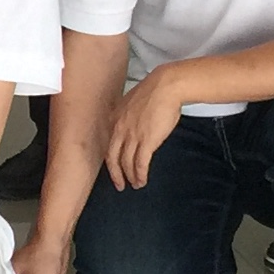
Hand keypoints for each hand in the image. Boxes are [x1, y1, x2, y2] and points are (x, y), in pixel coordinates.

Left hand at [105, 69, 188, 189]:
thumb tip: (130, 127)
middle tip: (119, 185)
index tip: (113, 168)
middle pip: (112, 158)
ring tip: (135, 184)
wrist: (166, 87)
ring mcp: (132, 136)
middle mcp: (119, 129)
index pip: (108, 144)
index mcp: (115, 119)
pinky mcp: (146, 141)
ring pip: (126, 163)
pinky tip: (142, 180)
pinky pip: (140, 163)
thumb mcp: (132, 103)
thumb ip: (127, 117)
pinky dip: (140, 174)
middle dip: (115, 174)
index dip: (110, 159)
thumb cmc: (153, 93)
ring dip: (131, 176)